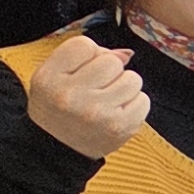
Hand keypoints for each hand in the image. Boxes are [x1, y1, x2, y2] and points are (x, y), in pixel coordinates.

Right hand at [23, 33, 144, 160]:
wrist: (57, 148)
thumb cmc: (58, 107)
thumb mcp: (53, 76)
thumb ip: (84, 56)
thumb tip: (126, 54)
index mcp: (49, 78)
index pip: (84, 45)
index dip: (88, 55)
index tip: (82, 70)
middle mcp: (71, 95)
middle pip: (112, 61)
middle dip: (109, 72)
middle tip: (95, 89)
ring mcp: (97, 112)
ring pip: (133, 78)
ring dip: (124, 87)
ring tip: (107, 100)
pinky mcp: (120, 126)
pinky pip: (144, 99)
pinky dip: (134, 104)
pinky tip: (116, 112)